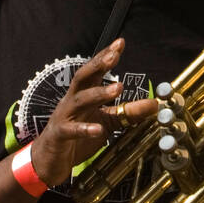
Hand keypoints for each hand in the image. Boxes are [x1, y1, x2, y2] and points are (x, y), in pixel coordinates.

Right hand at [30, 38, 158, 186]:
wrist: (49, 160)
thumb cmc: (76, 137)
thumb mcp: (107, 122)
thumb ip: (128, 112)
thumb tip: (154, 104)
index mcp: (83, 95)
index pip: (94, 72)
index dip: (105, 56)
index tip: (120, 42)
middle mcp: (72, 101)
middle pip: (83, 78)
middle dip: (98, 65)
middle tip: (114, 56)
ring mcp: (64, 116)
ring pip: (80, 100)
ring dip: (98, 93)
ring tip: (117, 88)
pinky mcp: (59, 135)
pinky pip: (71, 130)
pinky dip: (84, 128)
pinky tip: (98, 129)